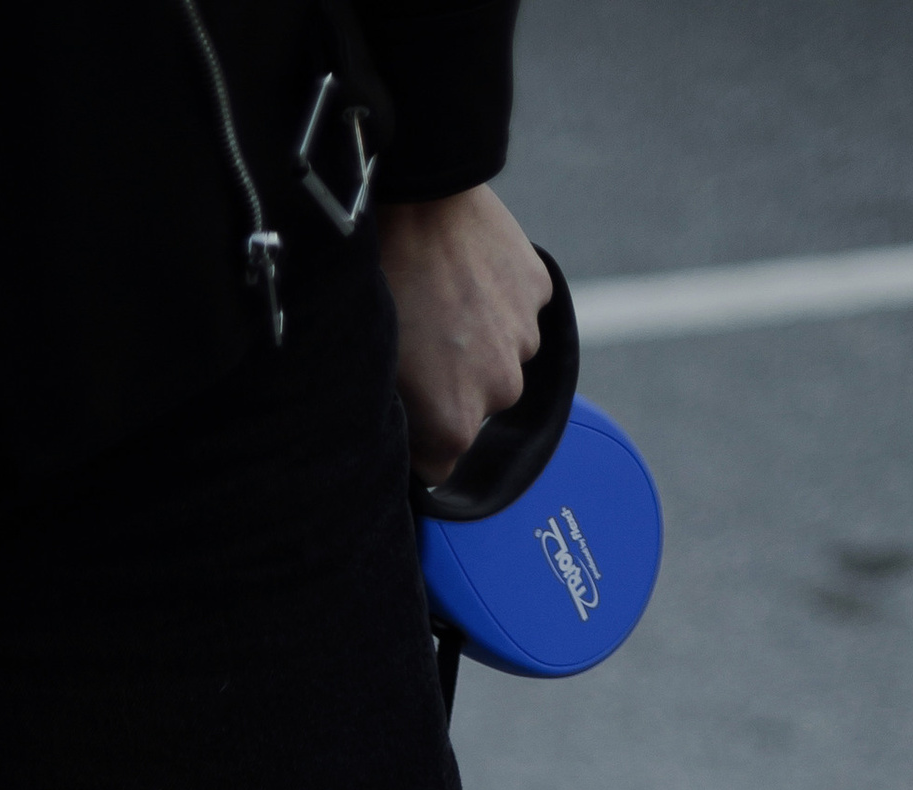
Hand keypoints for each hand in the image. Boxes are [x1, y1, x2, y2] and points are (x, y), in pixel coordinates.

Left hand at [377, 187, 550, 483]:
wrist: (415, 202)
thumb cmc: (381, 288)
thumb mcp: (372, 371)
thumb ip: (397, 421)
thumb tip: (403, 442)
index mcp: (454, 424)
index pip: (441, 465)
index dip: (421, 441)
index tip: (407, 413)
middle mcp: (500, 392)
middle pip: (477, 408)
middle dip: (454, 385)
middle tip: (420, 339)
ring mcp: (525, 340)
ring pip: (501, 356)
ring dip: (480, 339)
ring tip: (443, 299)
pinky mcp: (540, 292)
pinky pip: (519, 310)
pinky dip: (500, 299)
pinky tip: (468, 272)